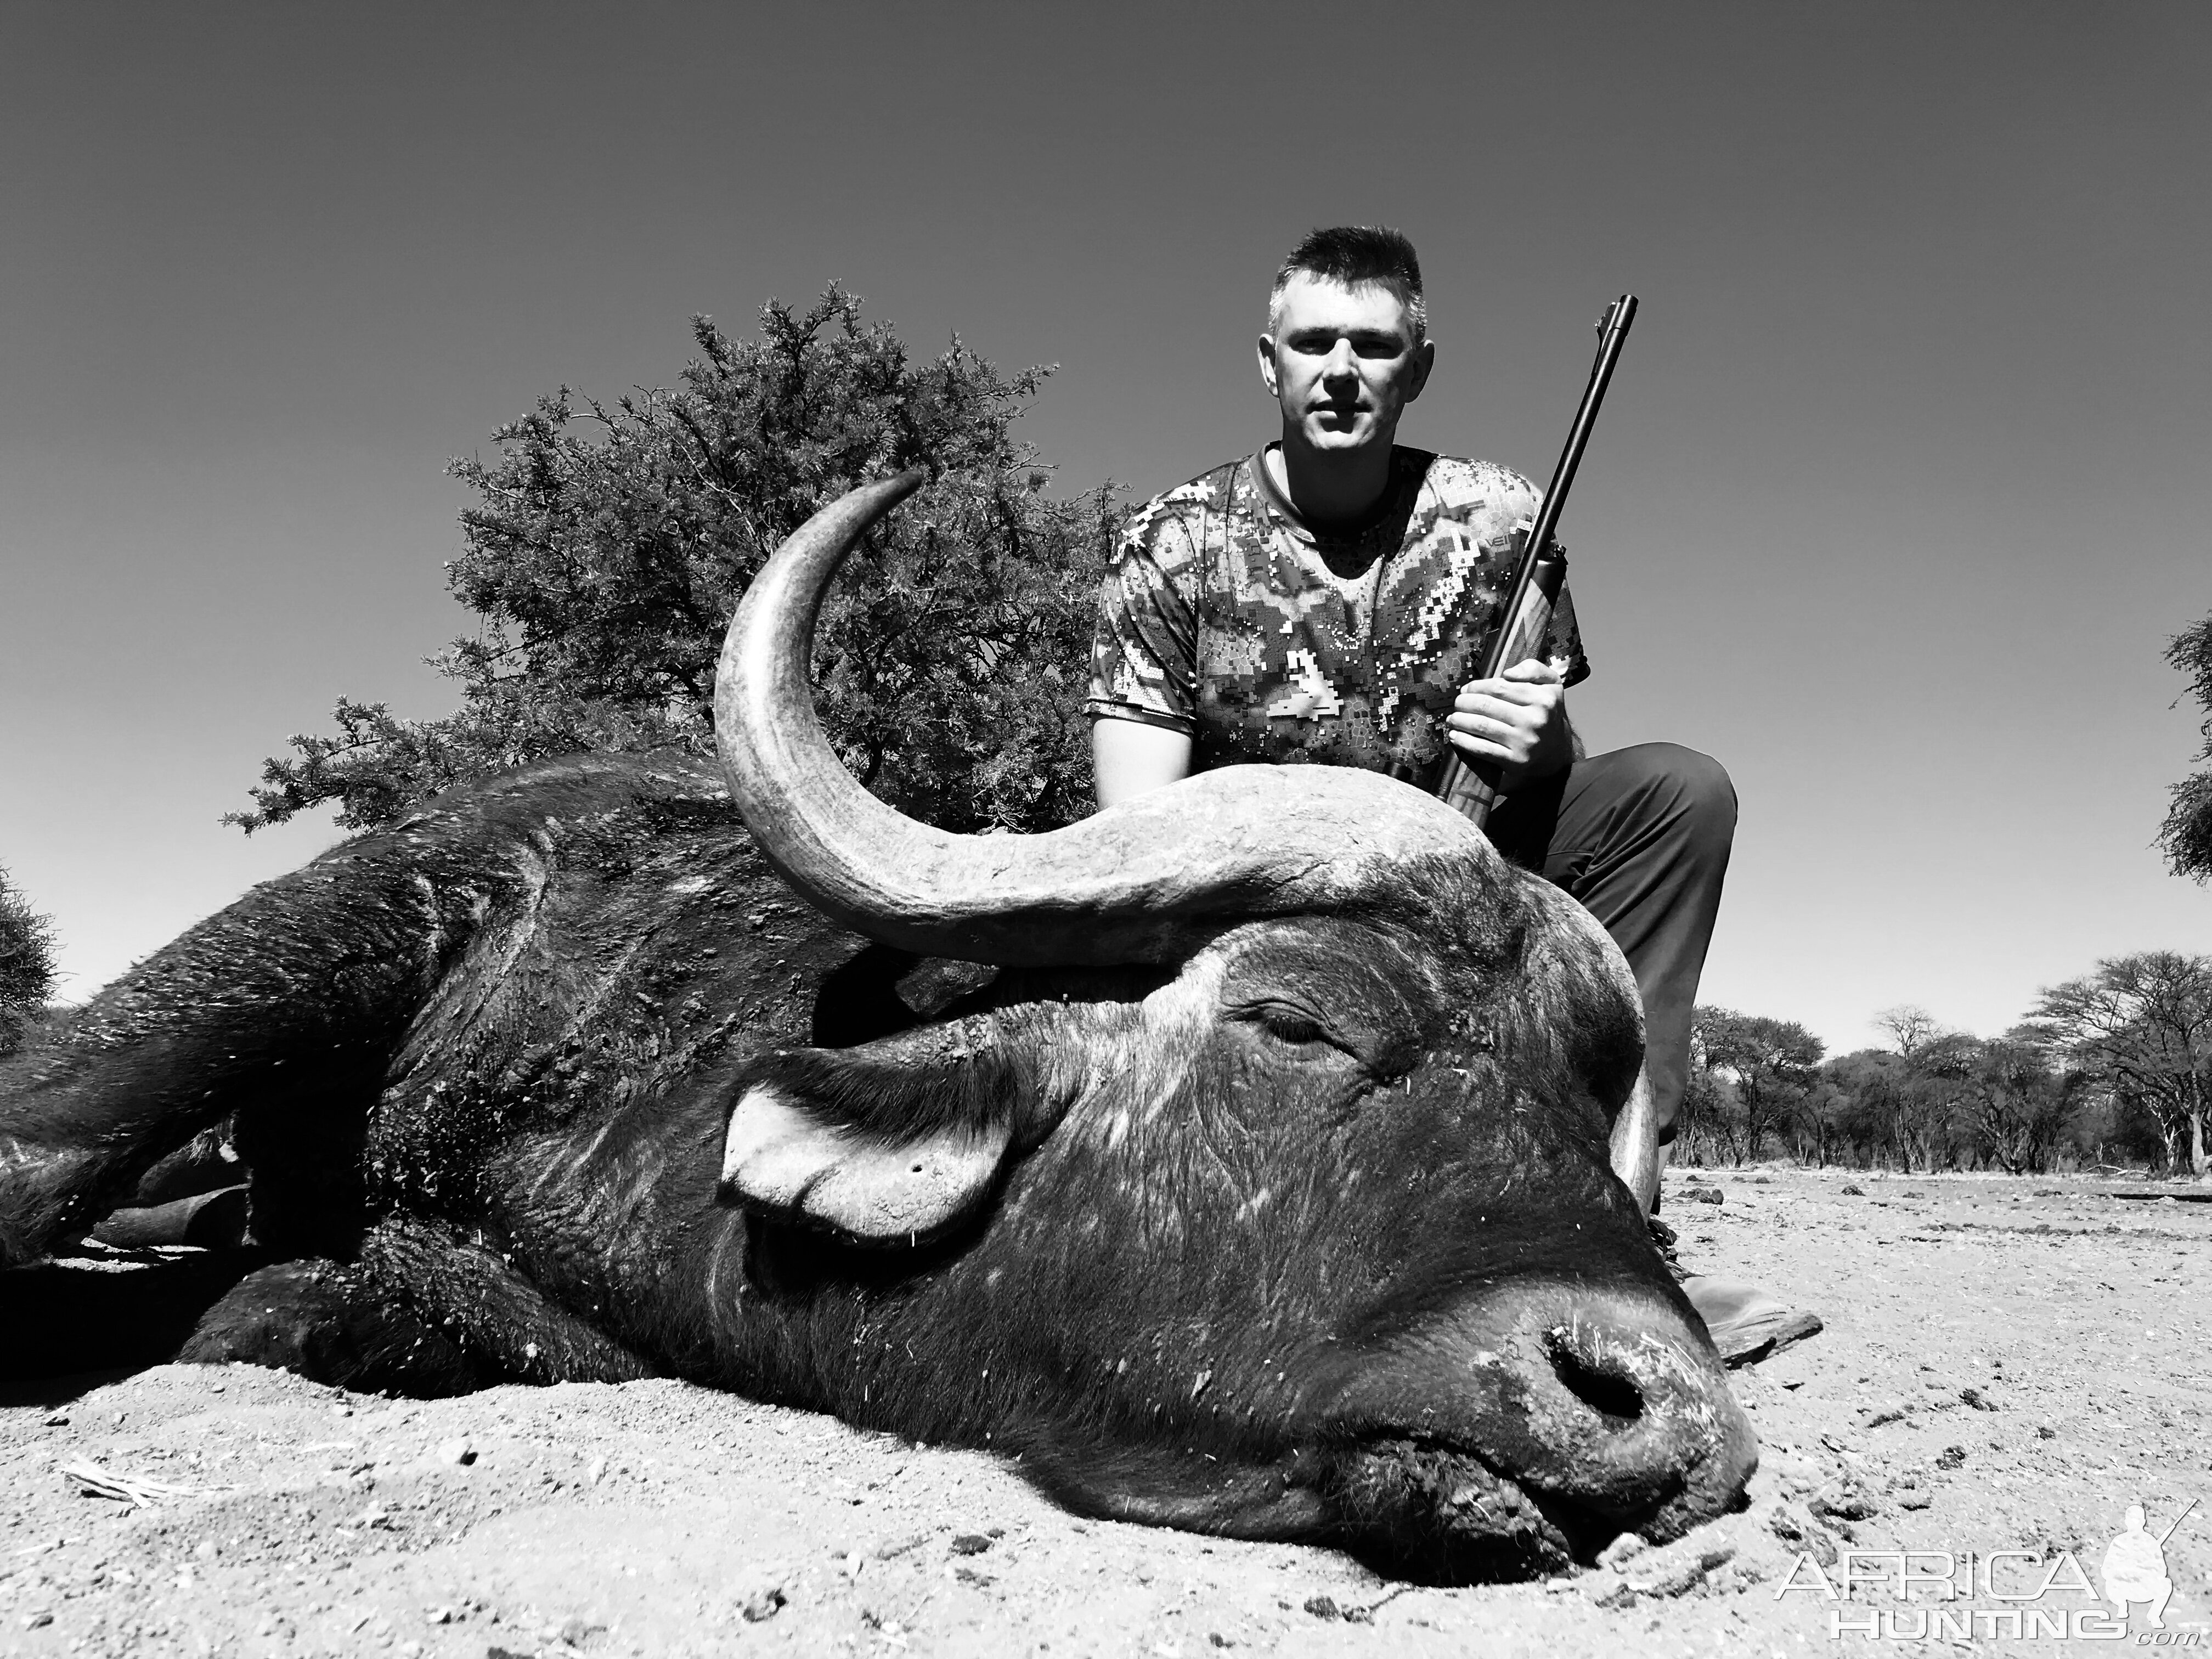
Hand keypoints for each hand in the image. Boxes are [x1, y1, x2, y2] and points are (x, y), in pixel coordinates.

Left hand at [1447, 658, 1571, 784]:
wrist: (1557, 752)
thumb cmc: (1547, 714)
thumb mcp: (1551, 685)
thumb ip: (1533, 669)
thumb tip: (1507, 673)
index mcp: (1542, 698)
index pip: (1499, 687)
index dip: (1477, 687)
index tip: (1467, 689)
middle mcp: (1535, 719)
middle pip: (1486, 705)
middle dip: (1464, 703)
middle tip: (1457, 703)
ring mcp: (1525, 741)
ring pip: (1482, 726)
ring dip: (1460, 721)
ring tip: (1453, 718)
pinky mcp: (1515, 760)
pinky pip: (1483, 748)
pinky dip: (1464, 742)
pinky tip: (1455, 736)